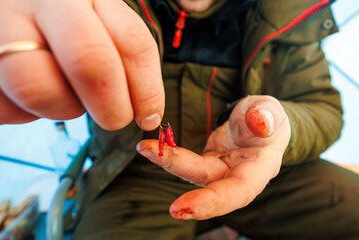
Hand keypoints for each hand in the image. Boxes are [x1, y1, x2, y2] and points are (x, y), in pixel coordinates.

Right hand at [0, 0, 163, 129]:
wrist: (5, 8)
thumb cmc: (60, 24)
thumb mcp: (96, 20)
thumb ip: (123, 51)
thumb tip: (149, 114)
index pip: (131, 42)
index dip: (148, 90)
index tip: (149, 117)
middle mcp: (43, 2)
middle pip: (90, 62)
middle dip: (112, 107)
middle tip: (115, 118)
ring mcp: (3, 28)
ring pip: (40, 89)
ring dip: (63, 108)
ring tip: (63, 95)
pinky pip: (7, 107)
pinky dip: (24, 112)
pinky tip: (29, 94)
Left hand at [137, 95, 290, 219]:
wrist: (256, 120)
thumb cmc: (266, 117)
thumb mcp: (270, 109)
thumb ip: (267, 115)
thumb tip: (260, 122)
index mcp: (259, 168)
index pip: (239, 190)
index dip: (213, 202)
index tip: (184, 207)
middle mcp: (237, 175)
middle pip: (213, 190)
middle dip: (191, 199)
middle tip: (172, 209)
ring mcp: (219, 170)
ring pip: (193, 173)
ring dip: (168, 163)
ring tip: (145, 148)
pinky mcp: (206, 162)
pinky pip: (185, 161)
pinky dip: (167, 154)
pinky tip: (149, 146)